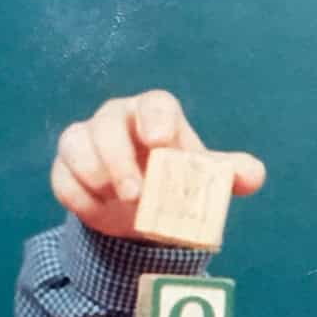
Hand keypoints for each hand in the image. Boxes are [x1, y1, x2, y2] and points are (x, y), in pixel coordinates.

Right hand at [50, 89, 265, 240]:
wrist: (142, 210)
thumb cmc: (175, 181)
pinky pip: (63, 177)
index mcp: (155, 117)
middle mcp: (117, 120)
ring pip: (77, 144)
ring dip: (97, 175)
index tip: (159, 142)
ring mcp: (86, 140)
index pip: (155, 104)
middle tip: (136, 195)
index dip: (156, 119)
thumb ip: (229, 174)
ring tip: (119, 202)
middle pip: (109, 123)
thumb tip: (253, 175)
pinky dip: (79, 197)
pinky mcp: (65, 167)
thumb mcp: (204, 179)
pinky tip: (100, 212)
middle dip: (121, 160)